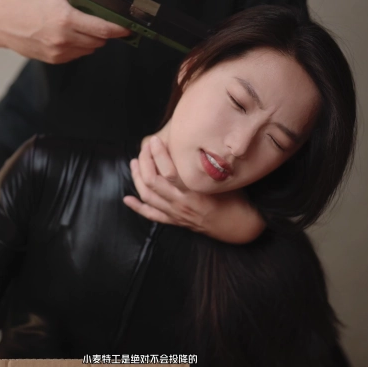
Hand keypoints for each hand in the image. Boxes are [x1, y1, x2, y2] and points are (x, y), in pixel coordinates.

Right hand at [0, 0, 131, 63]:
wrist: (3, 22)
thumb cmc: (31, 2)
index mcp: (66, 18)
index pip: (103, 28)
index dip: (120, 30)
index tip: (129, 28)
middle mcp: (64, 37)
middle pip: (99, 41)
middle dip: (106, 34)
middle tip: (108, 25)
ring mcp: (59, 51)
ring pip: (90, 49)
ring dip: (94, 40)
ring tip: (85, 28)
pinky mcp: (54, 59)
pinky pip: (78, 55)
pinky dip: (80, 47)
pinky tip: (71, 36)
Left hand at [123, 136, 264, 243]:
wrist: (239, 226)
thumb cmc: (235, 199)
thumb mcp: (223, 179)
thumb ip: (208, 165)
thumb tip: (196, 144)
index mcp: (193, 191)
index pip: (167, 171)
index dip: (158, 154)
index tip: (155, 140)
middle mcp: (181, 203)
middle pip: (152, 182)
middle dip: (144, 162)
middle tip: (144, 148)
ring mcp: (176, 214)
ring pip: (148, 196)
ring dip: (137, 179)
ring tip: (134, 163)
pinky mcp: (177, 222)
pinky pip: (153, 216)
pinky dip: (138, 207)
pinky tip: (128, 199)